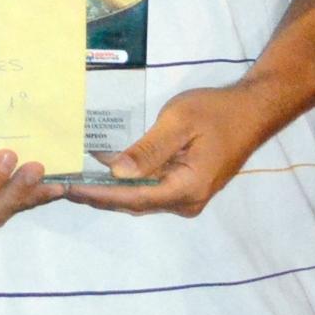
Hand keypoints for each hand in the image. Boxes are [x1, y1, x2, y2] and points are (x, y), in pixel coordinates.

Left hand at [67, 83, 278, 217]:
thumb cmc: (217, 111)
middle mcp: (187, 202)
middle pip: (133, 203)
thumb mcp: (179, 122)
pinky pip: (151, 191)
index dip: (98, 194)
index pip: (132, 198)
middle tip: (61, 186)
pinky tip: (104, 172)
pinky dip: (127, 184)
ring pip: (141, 199)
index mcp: (186, 188)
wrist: (253, 111)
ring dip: (110, 191)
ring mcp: (189, 198)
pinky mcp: (188, 189)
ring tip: (76, 181)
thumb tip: (116, 172)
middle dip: (98, 195)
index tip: (68, 188)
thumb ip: (148, 150)